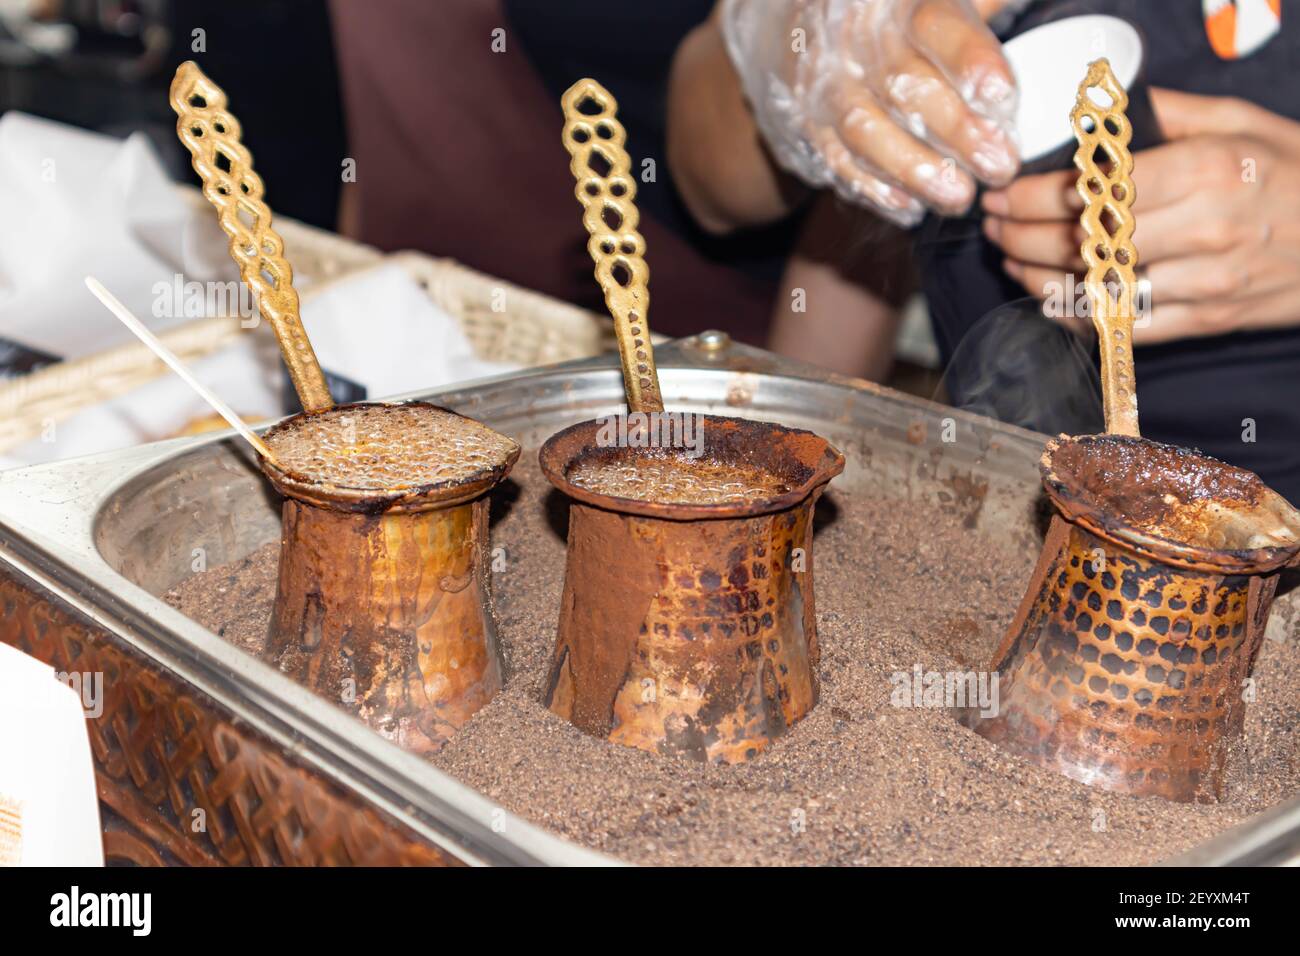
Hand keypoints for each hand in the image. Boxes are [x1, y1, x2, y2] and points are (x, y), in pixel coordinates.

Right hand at [720, 0, 1019, 225]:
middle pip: (904, 85)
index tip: (1003, 99)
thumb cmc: (899, 17)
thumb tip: (1025, 8)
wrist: (805, 27)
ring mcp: (827, 85)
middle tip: (1000, 165)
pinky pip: (838, 160)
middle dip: (956, 130)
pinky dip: (873, 188)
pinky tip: (910, 206)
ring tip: (958, 196)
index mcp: (898, 2)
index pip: (936, 25)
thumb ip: (984, 5)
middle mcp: (856, 40)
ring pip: (866, 130)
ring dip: (915, 169)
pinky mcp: (810, 125)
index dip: (971, 61)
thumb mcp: (940, 1)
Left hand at [982, 88, 1299, 343]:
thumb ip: (1171, 116)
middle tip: (991, 223)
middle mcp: (1203, 229)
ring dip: (1037, 275)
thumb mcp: (1245, 124)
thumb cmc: (1297, 175)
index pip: (1093, 190)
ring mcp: (1204, 282)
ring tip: (1008, 256)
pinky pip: (1122, 326)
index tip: (1002, 192)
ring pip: (1094, 288)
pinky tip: (1047, 297)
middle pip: (1082, 242)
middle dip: (1020, 233)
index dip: (1032, 196)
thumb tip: (1105, 111)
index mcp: (1207, 171)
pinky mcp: (1206, 321)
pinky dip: (1075, 315)